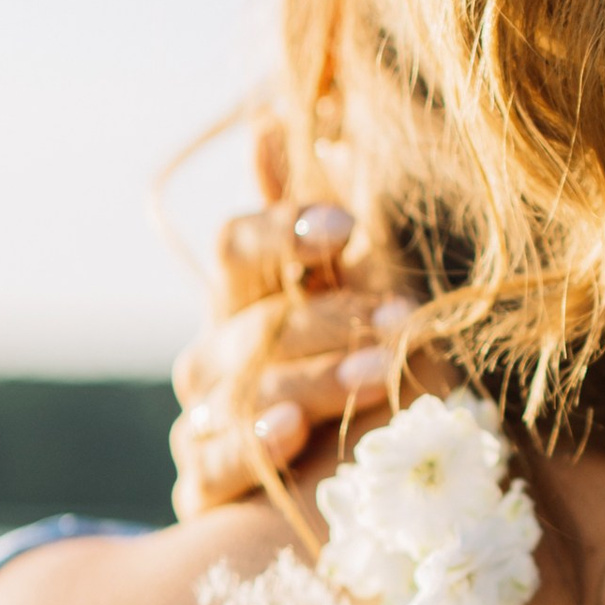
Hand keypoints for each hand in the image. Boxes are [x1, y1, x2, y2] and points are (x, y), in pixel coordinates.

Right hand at [169, 129, 424, 518]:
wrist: (352, 485)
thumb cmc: (357, 373)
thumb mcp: (355, 294)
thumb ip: (319, 226)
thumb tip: (270, 119)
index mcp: (248, 299)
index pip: (238, 247)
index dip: (282, 230)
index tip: (342, 226)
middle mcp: (215, 354)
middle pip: (253, 322)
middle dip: (330, 319)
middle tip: (400, 322)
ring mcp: (204, 419)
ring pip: (242, 389)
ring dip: (314, 378)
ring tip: (377, 373)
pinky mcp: (205, 484)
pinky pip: (213, 463)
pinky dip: (251, 446)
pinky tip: (292, 432)